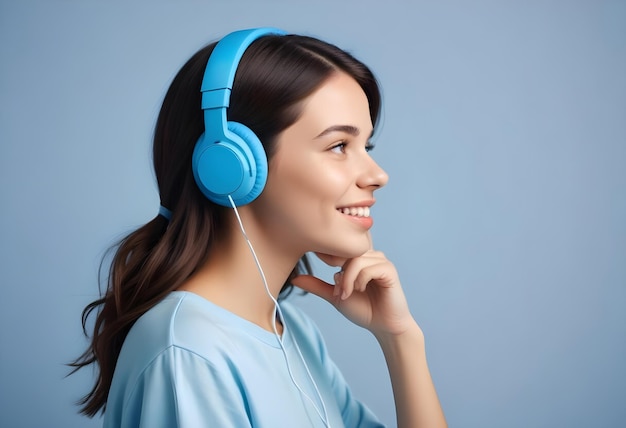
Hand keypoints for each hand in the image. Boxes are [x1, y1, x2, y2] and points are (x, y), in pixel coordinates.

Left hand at [291, 235, 414, 336]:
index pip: (339, 246)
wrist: (383, 326)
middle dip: (337, 273)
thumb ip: (317, 286)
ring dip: (347, 279)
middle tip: (338, 292)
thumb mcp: (334, 296)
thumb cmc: (363, 309)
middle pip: (345, 252)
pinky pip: (369, 267)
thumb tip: (294, 278)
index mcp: (357, 258)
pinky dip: (359, 280)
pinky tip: (360, 290)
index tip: (314, 259)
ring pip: (356, 260)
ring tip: (347, 294)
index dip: (326, 253)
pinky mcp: (389, 270)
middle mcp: (369, 255)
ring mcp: (380, 260)